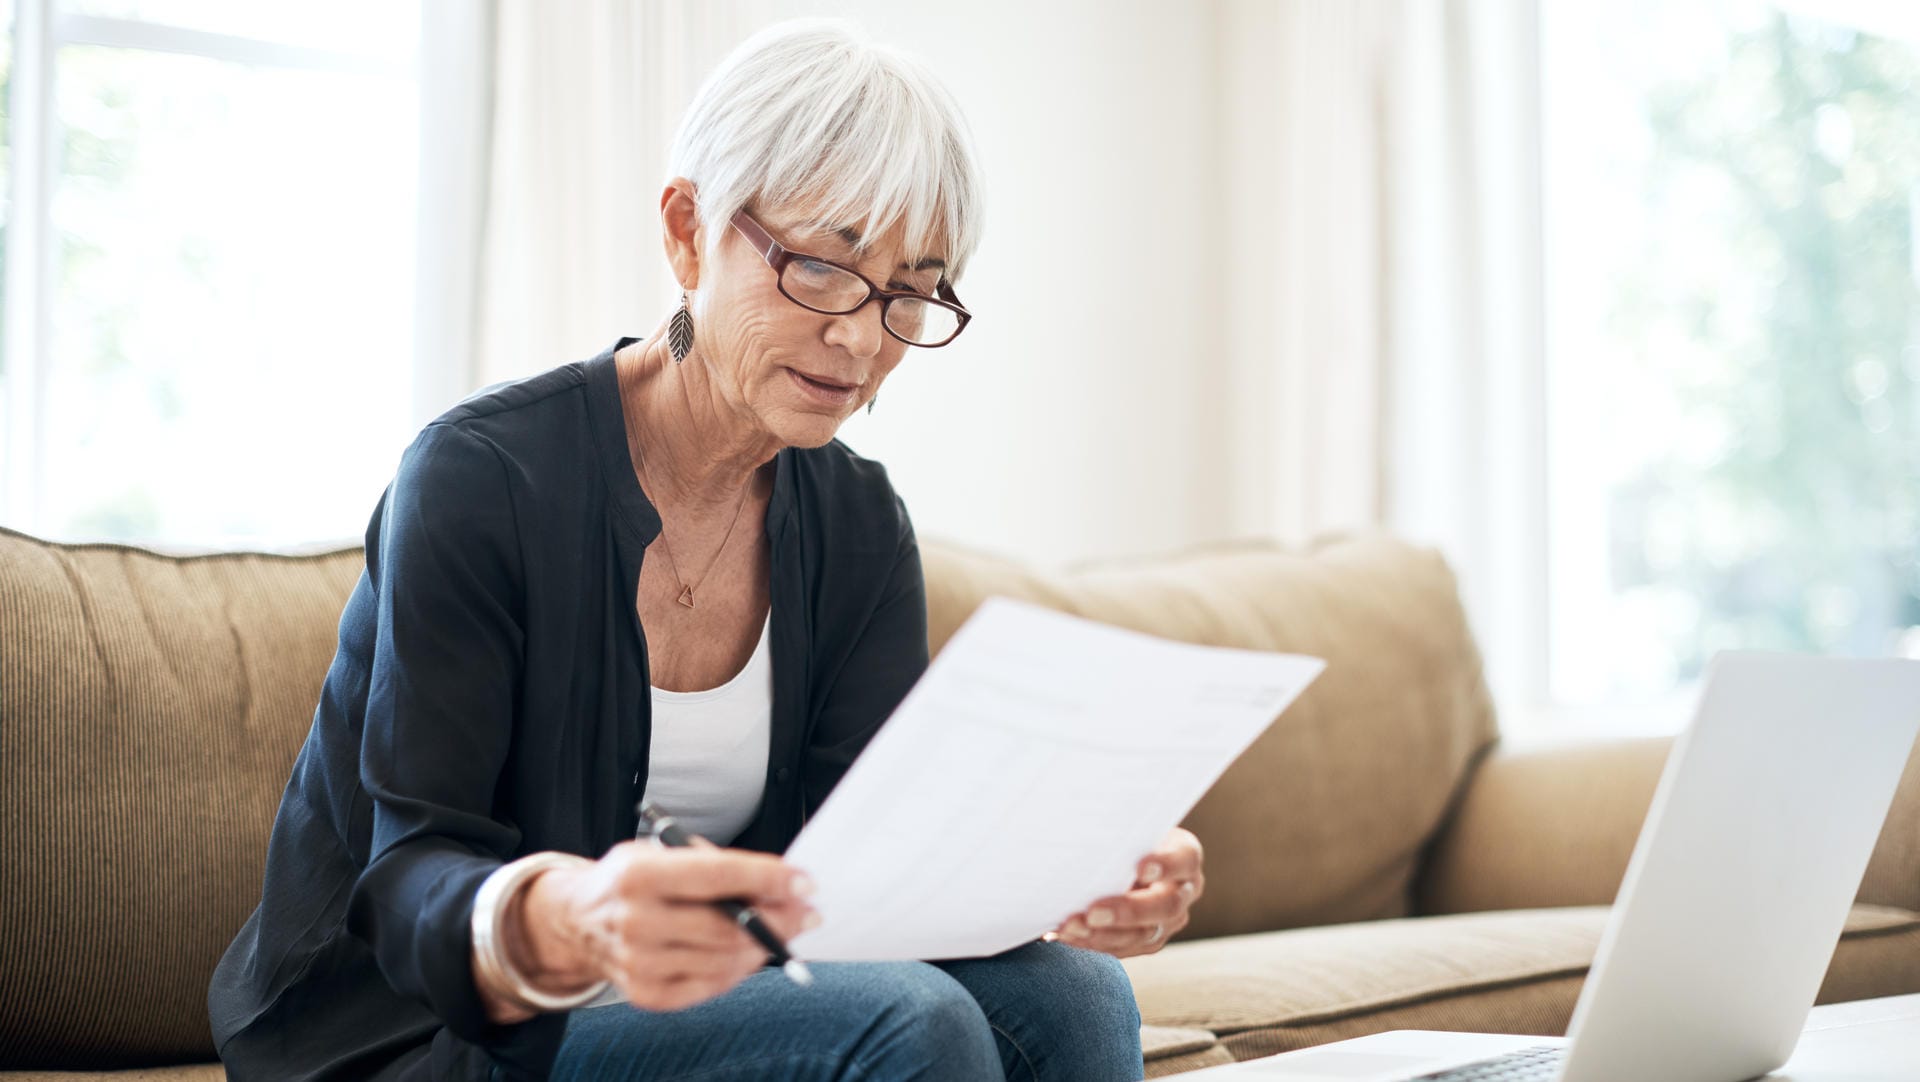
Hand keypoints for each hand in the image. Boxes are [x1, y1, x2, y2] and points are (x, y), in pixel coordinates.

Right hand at [506, 839, 817, 1014]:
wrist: (577, 922)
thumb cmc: (632, 881)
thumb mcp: (662, 852)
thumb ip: (714, 864)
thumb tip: (778, 883)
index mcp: (639, 874)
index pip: (717, 875)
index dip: (768, 878)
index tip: (804, 882)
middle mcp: (636, 921)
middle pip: (728, 926)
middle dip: (780, 918)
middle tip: (807, 911)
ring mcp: (639, 963)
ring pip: (725, 959)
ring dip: (765, 946)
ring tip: (785, 930)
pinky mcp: (647, 994)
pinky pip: (711, 985)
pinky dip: (739, 969)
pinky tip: (751, 953)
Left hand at [1048, 828, 1203, 958]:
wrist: (1119, 857)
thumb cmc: (1121, 833)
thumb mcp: (1126, 825)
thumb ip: (1116, 831)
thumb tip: (1078, 829)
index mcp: (1184, 855)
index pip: (1184, 859)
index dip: (1166, 864)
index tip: (1141, 867)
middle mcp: (1184, 890)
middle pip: (1166, 906)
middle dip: (1128, 911)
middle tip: (1093, 913)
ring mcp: (1169, 920)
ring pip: (1144, 934)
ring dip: (1104, 934)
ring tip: (1071, 927)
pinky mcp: (1149, 941)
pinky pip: (1124, 948)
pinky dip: (1094, 942)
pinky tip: (1069, 934)